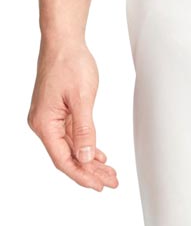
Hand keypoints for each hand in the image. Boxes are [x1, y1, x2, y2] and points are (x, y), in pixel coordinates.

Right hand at [27, 40, 118, 190]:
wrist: (63, 40)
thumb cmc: (69, 62)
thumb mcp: (82, 97)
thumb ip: (84, 129)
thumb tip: (85, 157)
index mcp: (45, 124)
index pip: (63, 159)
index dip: (82, 175)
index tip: (99, 185)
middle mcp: (43, 124)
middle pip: (67, 156)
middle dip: (90, 171)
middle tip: (111, 181)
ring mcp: (49, 117)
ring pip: (71, 146)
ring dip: (90, 159)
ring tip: (109, 172)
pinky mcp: (56, 111)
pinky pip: (71, 134)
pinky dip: (85, 144)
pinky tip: (97, 154)